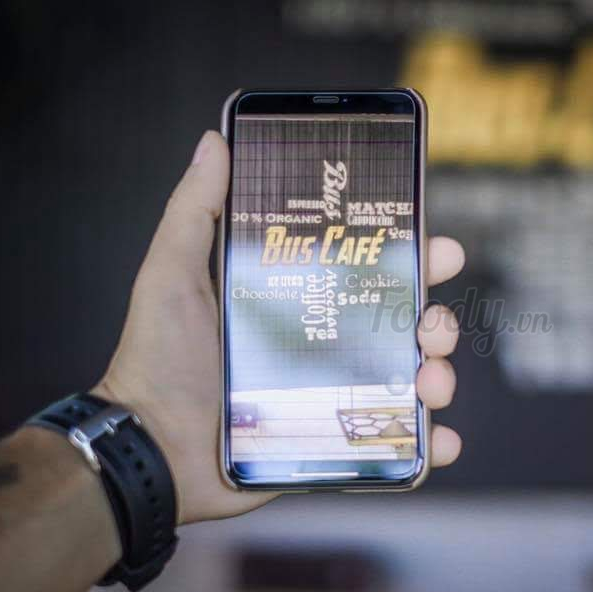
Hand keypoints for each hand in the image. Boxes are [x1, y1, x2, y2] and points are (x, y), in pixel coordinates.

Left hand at [93, 131, 463, 523]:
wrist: (149, 450)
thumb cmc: (157, 358)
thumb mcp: (172, 273)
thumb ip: (195, 209)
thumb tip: (215, 140)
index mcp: (300, 301)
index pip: (370, 272)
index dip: (414, 258)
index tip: (440, 250)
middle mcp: (324, 346)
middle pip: (402, 327)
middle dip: (436, 323)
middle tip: (434, 328)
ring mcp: (333, 397)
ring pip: (410, 381)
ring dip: (439, 378)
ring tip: (432, 384)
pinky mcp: (335, 445)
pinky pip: (396, 445)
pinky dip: (431, 446)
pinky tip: (443, 443)